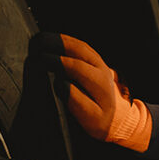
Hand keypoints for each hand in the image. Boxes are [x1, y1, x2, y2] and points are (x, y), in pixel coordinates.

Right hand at [30, 33, 151, 150]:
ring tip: (42, 38)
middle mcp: (101, 69)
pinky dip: (67, 42)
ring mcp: (100, 64)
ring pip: (80, 46)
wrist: (121, 119)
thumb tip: (60, 83)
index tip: (39, 59)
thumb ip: (76, 101)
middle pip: (78, 49)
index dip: (56, 61)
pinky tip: (55, 41)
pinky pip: (81, 48)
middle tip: (37, 42)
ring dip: (61, 39)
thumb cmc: (103, 121)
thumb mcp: (90, 118)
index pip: (75, 67)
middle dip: (56, 43)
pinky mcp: (97, 63)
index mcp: (99, 83)